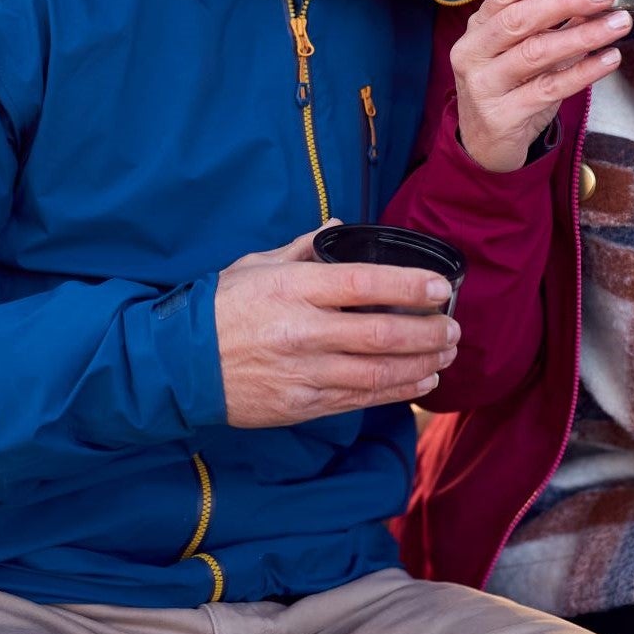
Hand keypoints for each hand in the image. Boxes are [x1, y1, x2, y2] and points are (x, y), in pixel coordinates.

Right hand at [215, 225, 459, 427]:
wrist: (179, 366)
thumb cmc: (221, 307)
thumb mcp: (257, 264)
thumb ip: (304, 248)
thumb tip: (338, 227)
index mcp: (295, 288)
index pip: (364, 283)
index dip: (409, 285)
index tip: (441, 287)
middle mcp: (303, 331)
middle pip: (380, 333)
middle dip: (427, 331)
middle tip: (454, 327)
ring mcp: (304, 372)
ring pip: (377, 373)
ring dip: (420, 364)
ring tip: (446, 354)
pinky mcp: (301, 406)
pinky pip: (359, 400)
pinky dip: (396, 392)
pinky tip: (419, 381)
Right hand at [452, 0, 630, 173]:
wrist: (483, 144)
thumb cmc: (508, 85)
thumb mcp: (518, 48)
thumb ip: (547, 21)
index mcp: (479, 26)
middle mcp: (474, 51)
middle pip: (520, 18)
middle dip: (565, 0)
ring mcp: (484, 85)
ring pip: (536, 53)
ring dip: (583, 35)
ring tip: (619, 23)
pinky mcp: (502, 115)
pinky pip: (549, 89)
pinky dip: (584, 72)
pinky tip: (611, 58)